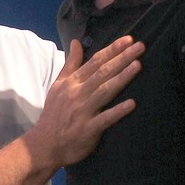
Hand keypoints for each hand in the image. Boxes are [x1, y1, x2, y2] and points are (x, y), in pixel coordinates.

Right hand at [30, 36, 142, 168]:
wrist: (45, 143)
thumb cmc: (54, 113)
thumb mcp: (58, 85)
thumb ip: (70, 64)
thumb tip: (76, 42)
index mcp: (72, 82)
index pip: (95, 62)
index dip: (112, 50)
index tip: (128, 40)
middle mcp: (78, 94)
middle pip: (103, 72)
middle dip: (122, 58)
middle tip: (140, 46)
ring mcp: (83, 111)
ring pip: (105, 91)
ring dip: (122, 78)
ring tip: (138, 65)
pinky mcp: (88, 129)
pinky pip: (105, 118)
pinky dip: (118, 111)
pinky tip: (132, 103)